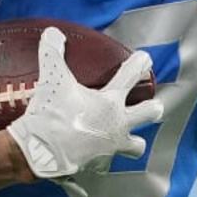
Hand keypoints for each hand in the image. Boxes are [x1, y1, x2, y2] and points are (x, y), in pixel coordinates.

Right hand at [6, 26, 162, 183]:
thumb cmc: (51, 115)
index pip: (129, 76)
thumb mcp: (52, 79)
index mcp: (110, 101)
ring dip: (135, 142)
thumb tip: (52, 33)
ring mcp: (113, 145)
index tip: (146, 58)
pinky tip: (98, 155)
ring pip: (137, 146)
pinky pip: (109, 162)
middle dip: (153, 108)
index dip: (139, 64)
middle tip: (154, 106)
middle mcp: (118, 123)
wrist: (41, 150)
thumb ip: (52, 54)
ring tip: (132, 140)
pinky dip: (104, 159)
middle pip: (148, 114)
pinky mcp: (102, 162)